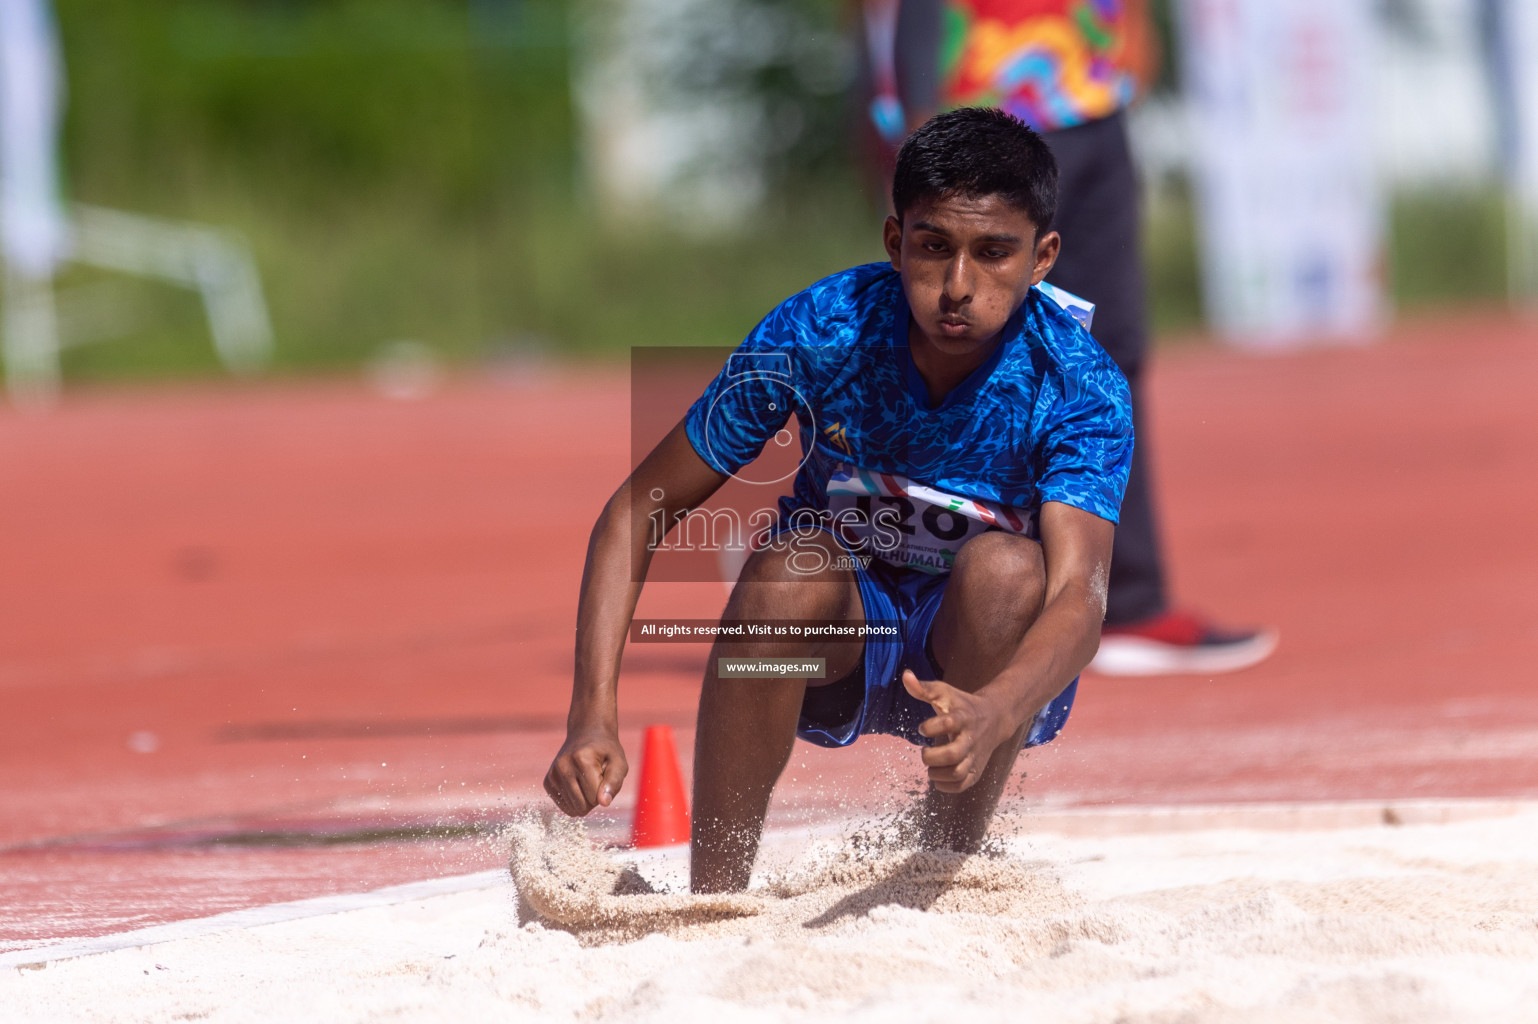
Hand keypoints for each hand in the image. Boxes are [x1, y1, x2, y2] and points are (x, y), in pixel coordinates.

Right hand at [544, 725, 627, 816]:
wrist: (586, 734)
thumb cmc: (606, 751)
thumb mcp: (618, 763)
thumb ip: (614, 782)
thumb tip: (604, 803)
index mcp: (582, 759)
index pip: (595, 798)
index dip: (605, 792)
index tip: (604, 775)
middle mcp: (563, 766)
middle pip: (583, 806)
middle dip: (594, 798)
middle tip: (597, 779)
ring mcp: (553, 774)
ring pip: (573, 809)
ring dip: (584, 800)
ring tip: (587, 780)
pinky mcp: (548, 781)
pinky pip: (564, 806)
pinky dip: (574, 801)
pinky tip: (577, 784)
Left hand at [901, 669, 1010, 793]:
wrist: (995, 717)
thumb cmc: (962, 704)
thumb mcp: (945, 692)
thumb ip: (923, 688)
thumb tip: (905, 675)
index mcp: (963, 718)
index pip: (948, 723)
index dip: (929, 727)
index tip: (922, 728)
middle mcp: (971, 739)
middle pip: (953, 755)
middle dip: (931, 757)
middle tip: (924, 751)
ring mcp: (975, 756)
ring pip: (958, 773)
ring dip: (937, 774)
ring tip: (931, 765)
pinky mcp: (977, 769)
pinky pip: (963, 785)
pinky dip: (946, 786)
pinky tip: (937, 776)